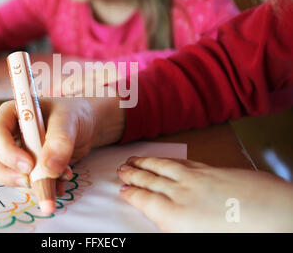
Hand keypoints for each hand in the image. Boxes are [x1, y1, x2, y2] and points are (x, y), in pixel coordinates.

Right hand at [0, 97, 124, 188]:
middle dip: (8, 174)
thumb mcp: (69, 121)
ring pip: (6, 174)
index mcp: (12, 114)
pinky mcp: (27, 168)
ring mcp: (16, 152)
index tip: (29, 165)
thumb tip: (48, 168)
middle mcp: (8, 133)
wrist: (87, 127)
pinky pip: (25, 183)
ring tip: (58, 181)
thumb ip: (60, 141)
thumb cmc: (73, 115)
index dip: (7, 152)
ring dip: (30, 184)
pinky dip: (41, 189)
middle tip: (30, 183)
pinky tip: (60, 185)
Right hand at [117, 157, 292, 231]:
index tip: (121, 189)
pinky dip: (166, 159)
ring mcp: (195, 178)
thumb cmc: (240, 232)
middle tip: (120, 169)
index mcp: (176, 216)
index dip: (131, 193)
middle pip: (150, 181)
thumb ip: (174, 226)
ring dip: (145, 163)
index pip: (145, 201)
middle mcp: (181, 193)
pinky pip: (180, 161)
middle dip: (133, 174)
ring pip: (162, 167)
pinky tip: (162, 159)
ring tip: (133, 160)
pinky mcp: (209, 168)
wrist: (275, 214)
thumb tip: (162, 220)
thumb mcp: (196, 236)